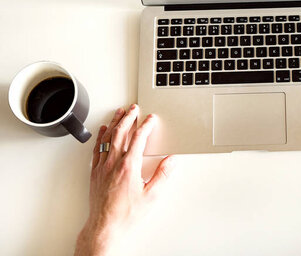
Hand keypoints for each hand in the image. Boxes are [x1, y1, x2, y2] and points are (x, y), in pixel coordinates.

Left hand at [75, 105, 175, 255]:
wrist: (105, 227)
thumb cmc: (126, 214)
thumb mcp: (151, 195)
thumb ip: (163, 175)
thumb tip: (171, 160)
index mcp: (129, 166)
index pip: (139, 139)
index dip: (146, 126)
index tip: (151, 119)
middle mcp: (113, 163)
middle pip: (121, 133)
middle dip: (128, 118)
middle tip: (134, 108)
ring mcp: (102, 167)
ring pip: (107, 138)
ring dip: (114, 123)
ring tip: (119, 113)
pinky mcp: (94, 173)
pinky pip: (97, 149)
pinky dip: (101, 137)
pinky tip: (103, 131)